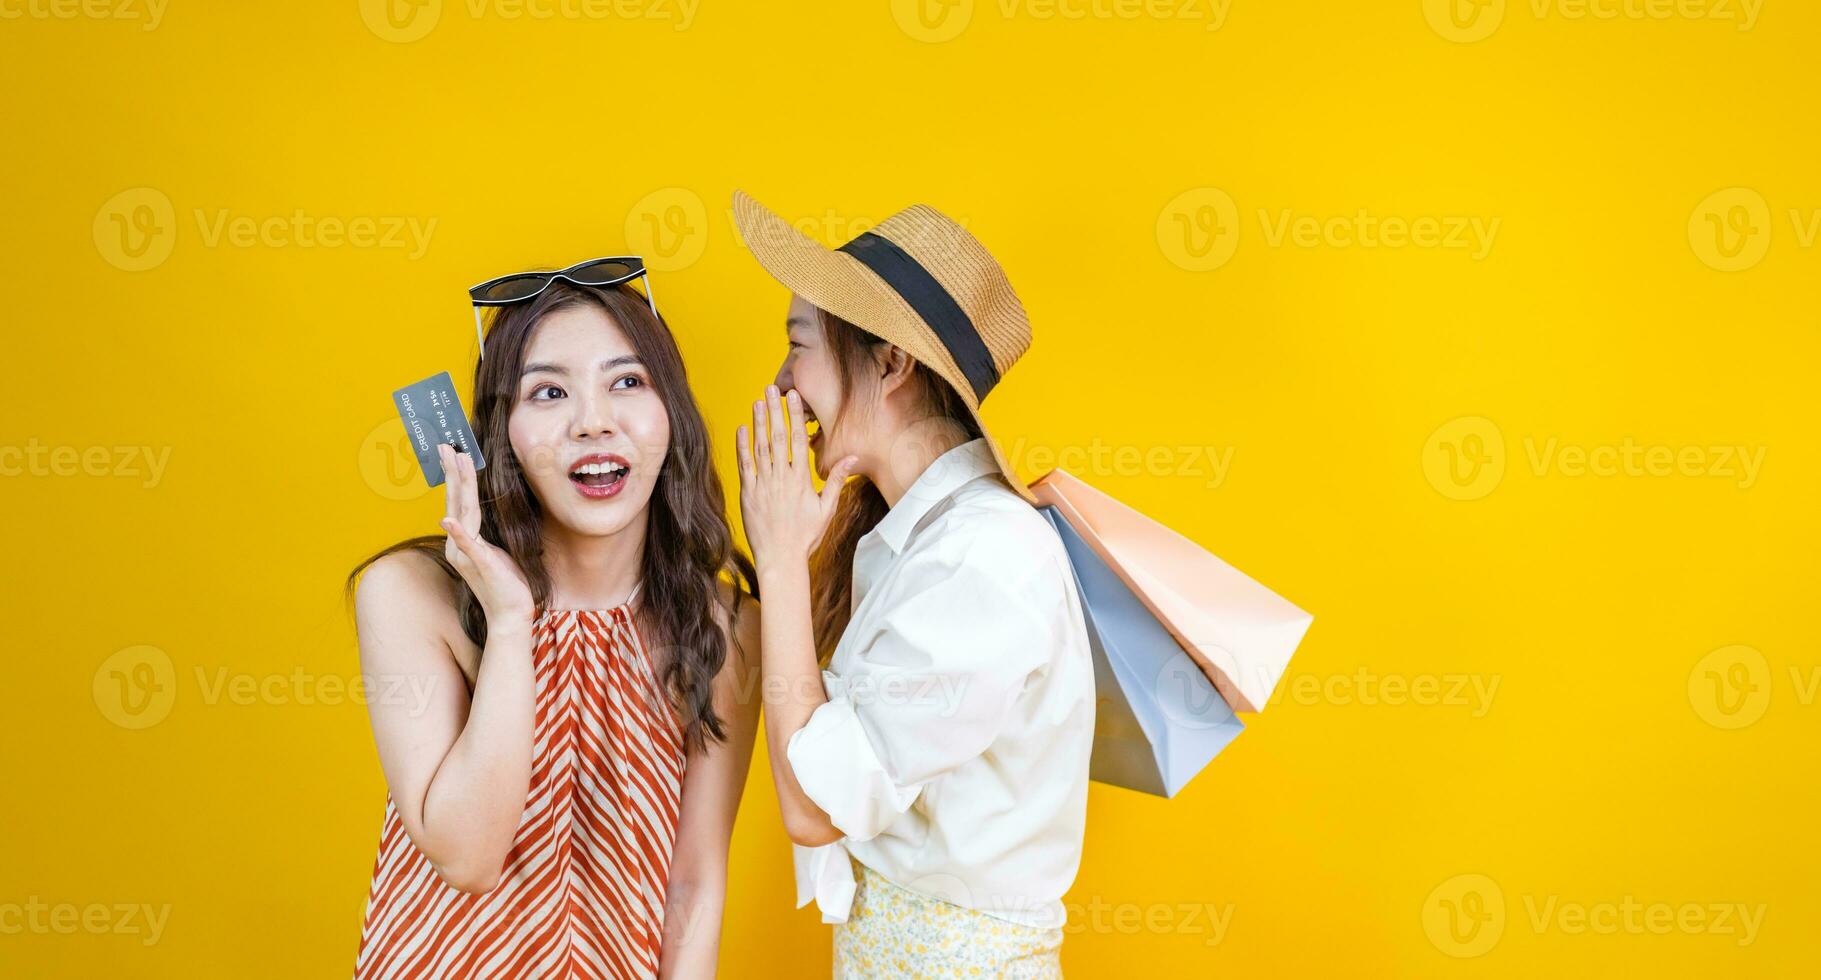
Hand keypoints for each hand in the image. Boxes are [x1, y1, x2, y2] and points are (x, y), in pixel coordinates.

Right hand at [436, 443, 535, 626]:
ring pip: (462, 514)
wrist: (511, 614)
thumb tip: (482, 514)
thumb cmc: (507, 582)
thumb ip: (486, 533)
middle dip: (452, 471)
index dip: (456, 476)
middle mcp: (459, 545)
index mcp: (465, 540)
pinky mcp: (482, 566)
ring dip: (458, 486)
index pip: (458, 502)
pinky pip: (468, 546)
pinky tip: (448, 520)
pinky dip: (459, 533)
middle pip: (456, 501)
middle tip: (446, 445)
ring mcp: (468, 555)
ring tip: (456, 462)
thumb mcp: (498, 549)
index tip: (452, 451)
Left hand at [735, 385, 858, 566]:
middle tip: (771, 388)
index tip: (793, 396)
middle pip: (777, 437)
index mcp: (801, 479)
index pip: (797, 439)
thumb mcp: (827, 509)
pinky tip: (741, 429)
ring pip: (760, 447)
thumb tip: (852, 458)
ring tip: (758, 402)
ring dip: (758, 423)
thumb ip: (836, 480)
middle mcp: (781, 478)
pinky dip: (742, 446)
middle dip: (774, 410)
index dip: (794, 416)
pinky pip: (745, 465)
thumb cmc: (806, 536)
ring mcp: (763, 484)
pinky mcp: (748, 493)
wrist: (781, 558)